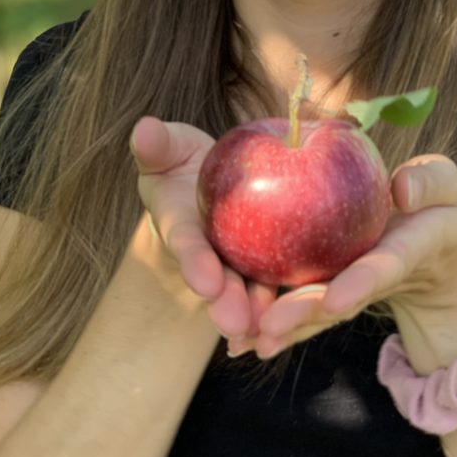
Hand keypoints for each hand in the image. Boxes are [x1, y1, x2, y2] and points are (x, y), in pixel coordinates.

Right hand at [130, 116, 277, 339]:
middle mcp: (210, 252)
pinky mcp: (268, 257)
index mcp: (183, 227)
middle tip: (236, 322)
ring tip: (271, 327)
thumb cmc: (181, 161)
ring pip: (251, 288)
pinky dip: (291, 295)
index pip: (189, 245)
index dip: (196, 263)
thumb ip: (158, 145)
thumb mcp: (168, 149)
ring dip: (260, 308)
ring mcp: (237, 260)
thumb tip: (143, 128)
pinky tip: (313, 307)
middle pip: (220, 280)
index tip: (206, 282)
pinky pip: (282, 276)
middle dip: (228, 302)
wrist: (209, 176)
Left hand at [237, 154, 456, 358]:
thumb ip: (430, 183)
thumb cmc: (437, 204)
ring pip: (313, 308)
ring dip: (282, 325)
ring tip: (243, 340)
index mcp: (405, 250)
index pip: (383, 267)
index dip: (360, 283)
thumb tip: (402, 189)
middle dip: (304, 314)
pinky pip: (301, 303)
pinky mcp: (329, 286)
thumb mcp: (446, 186)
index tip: (335, 301)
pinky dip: (273, 319)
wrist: (433, 242)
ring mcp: (349, 285)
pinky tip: (239, 338)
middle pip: (337, 298)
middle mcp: (372, 276)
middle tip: (269, 328)